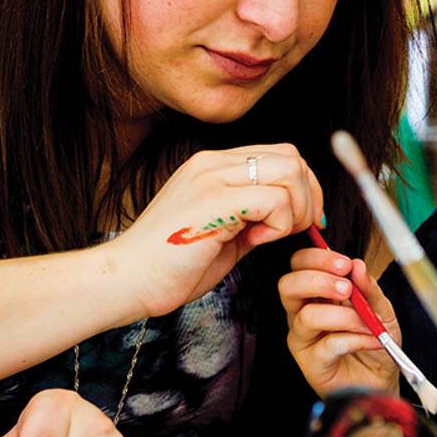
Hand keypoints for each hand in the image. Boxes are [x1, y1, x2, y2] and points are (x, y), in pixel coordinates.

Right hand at [109, 145, 323, 319]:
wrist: (127, 280)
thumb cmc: (170, 266)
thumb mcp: (222, 234)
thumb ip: (252, 219)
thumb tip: (287, 217)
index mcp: (213, 166)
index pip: (281, 155)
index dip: (304, 188)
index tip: (300, 223)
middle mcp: (213, 163)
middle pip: (292, 157)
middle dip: (309, 197)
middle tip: (295, 231)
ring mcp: (211, 177)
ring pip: (289, 172)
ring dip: (295, 211)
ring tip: (270, 237)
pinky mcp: (213, 200)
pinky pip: (275, 198)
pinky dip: (279, 223)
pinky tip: (255, 242)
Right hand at [281, 248, 399, 397]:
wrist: (381, 380)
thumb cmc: (375, 342)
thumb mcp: (380, 309)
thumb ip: (368, 288)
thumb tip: (357, 265)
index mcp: (315, 293)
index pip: (299, 265)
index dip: (317, 258)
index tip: (345, 264)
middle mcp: (302, 312)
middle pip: (288, 286)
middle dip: (319, 281)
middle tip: (347, 288)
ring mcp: (303, 339)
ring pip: (307, 316)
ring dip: (344, 316)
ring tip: (367, 322)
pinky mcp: (311, 363)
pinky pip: (328, 344)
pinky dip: (356, 339)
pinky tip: (372, 340)